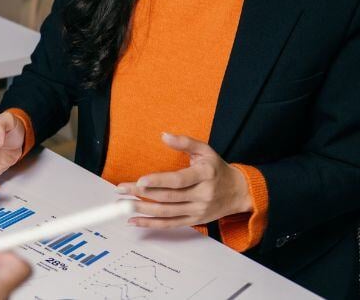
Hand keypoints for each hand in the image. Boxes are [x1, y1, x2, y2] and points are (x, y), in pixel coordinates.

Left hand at [118, 133, 251, 227]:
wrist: (238, 192)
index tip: (140, 180)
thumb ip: (185, 142)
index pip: (179, 180)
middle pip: (168, 196)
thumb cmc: (217, 169)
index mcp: (205, 175)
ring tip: (122, 204)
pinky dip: (150, 223)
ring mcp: (198, 210)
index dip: (159, 181)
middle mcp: (202, 194)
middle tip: (121, 189)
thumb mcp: (206, 150)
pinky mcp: (194, 221)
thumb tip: (164, 135)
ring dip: (142, 209)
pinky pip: (169, 224)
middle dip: (141, 193)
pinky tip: (134, 220)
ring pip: (166, 212)